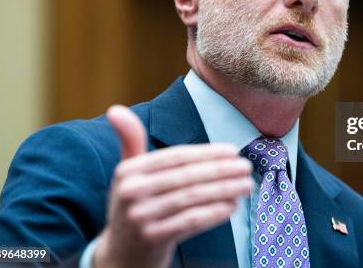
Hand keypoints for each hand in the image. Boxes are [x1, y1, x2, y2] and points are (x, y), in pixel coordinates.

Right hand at [94, 105, 252, 267]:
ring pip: (191, 198)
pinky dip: (213, 213)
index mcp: (128, 171)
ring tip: (247, 185)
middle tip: (246, 167)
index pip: (175, 157)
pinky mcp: (152, 239)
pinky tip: (232, 206)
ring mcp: (140, 217)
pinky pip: (189, 222)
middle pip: (186, 177)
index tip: (232, 151)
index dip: (206, 153)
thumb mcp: (127, 173)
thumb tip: (115, 109)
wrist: (120, 254)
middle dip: (221, 171)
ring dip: (225, 190)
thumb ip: (130, 140)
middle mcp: (130, 192)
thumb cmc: (133, 205)